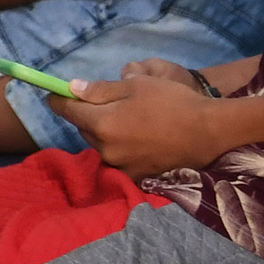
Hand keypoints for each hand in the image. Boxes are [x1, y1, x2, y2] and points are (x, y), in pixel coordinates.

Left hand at [49, 73, 231, 179]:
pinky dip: (122, 147)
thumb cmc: (172, 101)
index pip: (67, 111)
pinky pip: (118, 158)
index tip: (54, 94)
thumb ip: (99, 90)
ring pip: (101, 144)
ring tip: (131, 120)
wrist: (208, 131)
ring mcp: (120, 165)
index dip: (59, 100)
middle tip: (108, 102)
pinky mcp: (135, 176)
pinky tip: (140, 138)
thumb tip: (71, 89)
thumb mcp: (136, 86)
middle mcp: (106, 149)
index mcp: (102, 123)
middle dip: (89, 115)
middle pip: (84, 129)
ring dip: (106, 132)